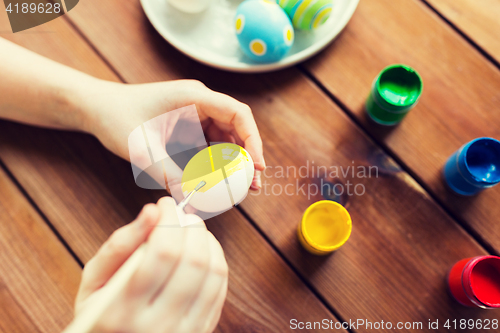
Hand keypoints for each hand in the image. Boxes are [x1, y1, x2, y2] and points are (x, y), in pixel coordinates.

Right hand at [73, 197, 228, 332]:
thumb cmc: (101, 311)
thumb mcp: (94, 281)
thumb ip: (119, 245)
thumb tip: (152, 211)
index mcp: (123, 311)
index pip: (162, 254)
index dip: (168, 220)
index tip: (164, 204)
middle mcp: (158, 326)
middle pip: (193, 261)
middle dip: (191, 226)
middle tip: (180, 215)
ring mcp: (184, 331)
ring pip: (213, 273)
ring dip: (206, 240)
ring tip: (190, 229)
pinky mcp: (202, 331)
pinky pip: (220, 288)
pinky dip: (216, 259)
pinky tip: (201, 250)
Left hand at [81, 79, 264, 191]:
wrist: (96, 108)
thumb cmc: (116, 118)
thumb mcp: (141, 149)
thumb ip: (167, 173)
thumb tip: (191, 199)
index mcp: (194, 97)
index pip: (238, 114)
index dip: (253, 140)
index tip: (257, 166)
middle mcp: (199, 103)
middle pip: (237, 128)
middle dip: (248, 157)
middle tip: (254, 186)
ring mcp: (195, 114)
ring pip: (226, 138)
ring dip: (235, 162)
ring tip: (242, 188)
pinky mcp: (188, 126)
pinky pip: (210, 145)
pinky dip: (217, 163)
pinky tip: (220, 182)